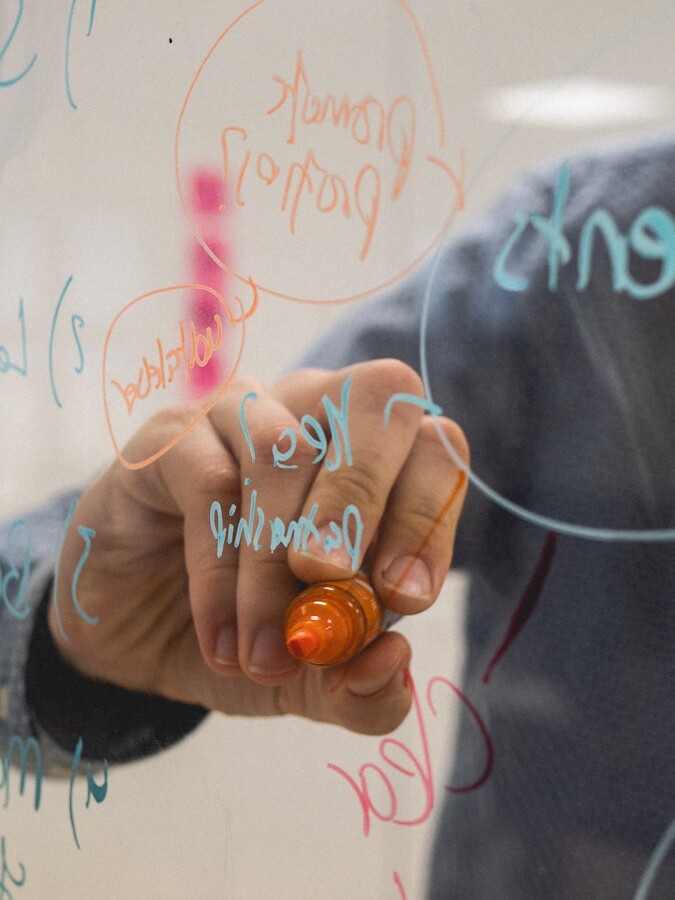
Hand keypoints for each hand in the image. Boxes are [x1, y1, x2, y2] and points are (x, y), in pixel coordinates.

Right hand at [51, 359, 467, 734]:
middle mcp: (318, 415)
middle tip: (331, 584)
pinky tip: (220, 638)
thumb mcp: (314, 680)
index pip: (436, 448)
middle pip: (376, 398)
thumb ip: (363, 689)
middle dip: (362, 501)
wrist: (138, 634)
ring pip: (285, 451)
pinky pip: (210, 482)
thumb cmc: (246, 632)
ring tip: (266, 653)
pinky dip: (221, 571)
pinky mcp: (174, 437)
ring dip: (276, 564)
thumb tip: (393, 660)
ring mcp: (245, 414)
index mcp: (376, 460)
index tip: (403, 601)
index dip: (430, 516)